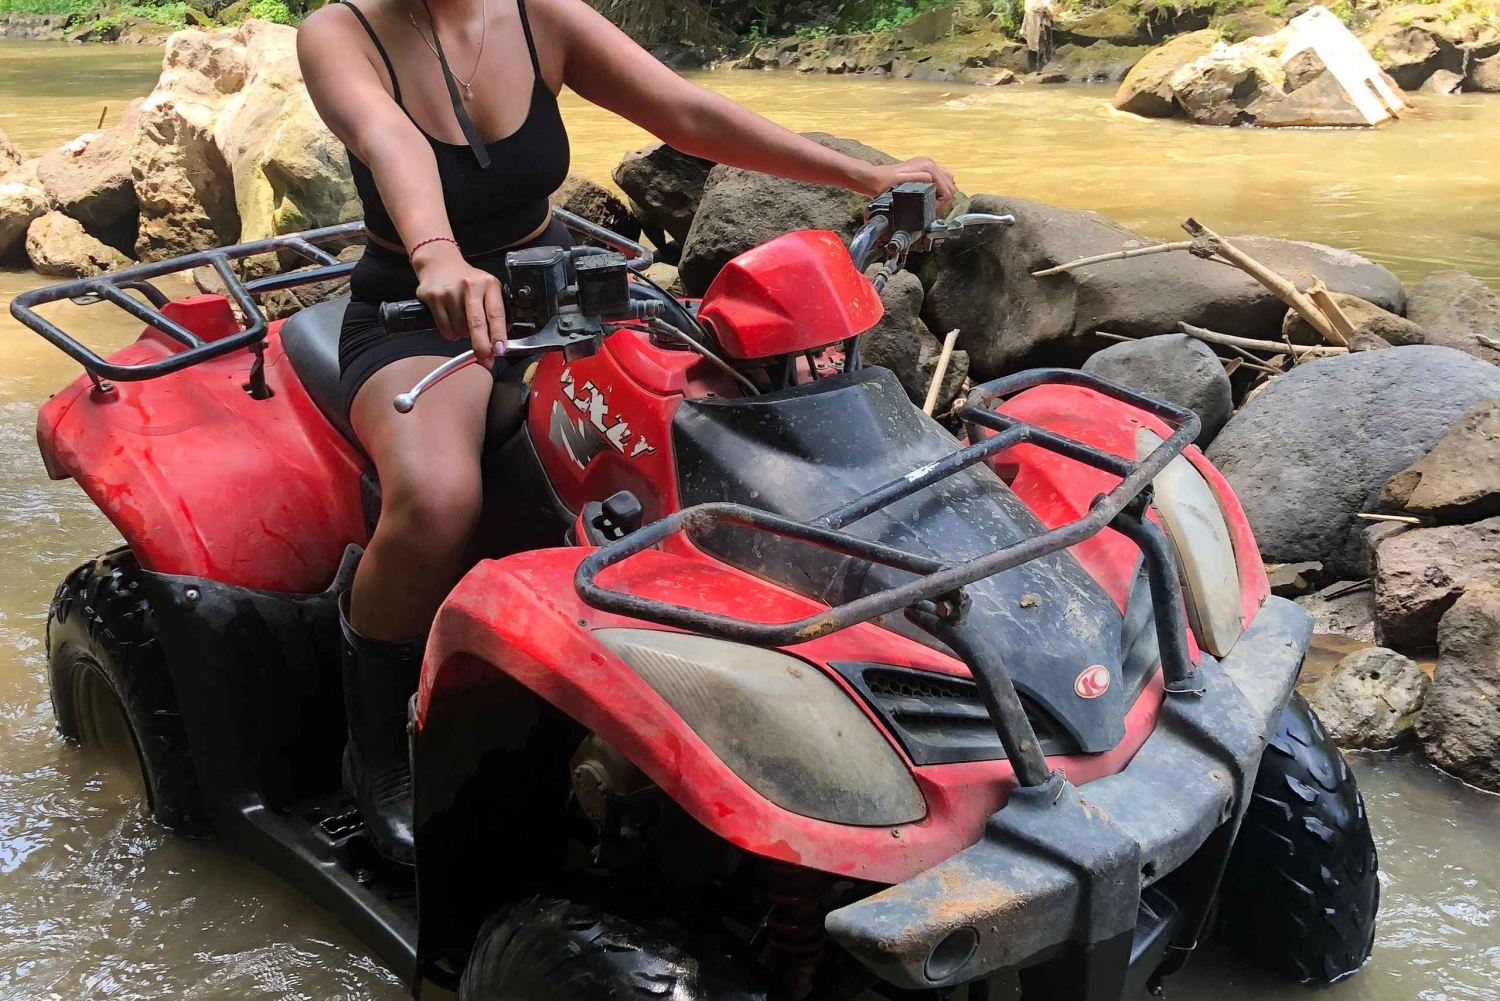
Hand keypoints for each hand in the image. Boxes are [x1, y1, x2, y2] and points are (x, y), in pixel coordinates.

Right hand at [411, 242, 506, 367]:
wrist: (440, 263)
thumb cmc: (468, 280)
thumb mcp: (488, 288)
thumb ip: (495, 309)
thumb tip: (500, 340)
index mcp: (488, 284)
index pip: (495, 313)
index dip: (498, 334)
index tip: (500, 350)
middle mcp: (469, 286)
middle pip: (476, 324)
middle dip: (482, 346)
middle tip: (486, 360)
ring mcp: (449, 292)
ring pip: (460, 329)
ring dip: (464, 335)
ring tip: (463, 323)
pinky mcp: (433, 297)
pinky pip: (445, 329)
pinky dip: (451, 334)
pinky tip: (452, 323)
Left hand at [864, 157, 957, 212]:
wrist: (875, 178)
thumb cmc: (885, 184)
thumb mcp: (901, 184)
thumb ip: (918, 180)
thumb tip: (931, 179)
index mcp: (927, 167)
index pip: (946, 189)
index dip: (942, 204)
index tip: (932, 213)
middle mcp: (930, 163)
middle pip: (949, 184)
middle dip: (944, 200)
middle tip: (934, 211)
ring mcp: (928, 163)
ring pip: (947, 180)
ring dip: (944, 194)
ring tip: (933, 205)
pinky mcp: (924, 166)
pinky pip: (940, 177)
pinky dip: (940, 188)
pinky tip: (932, 195)